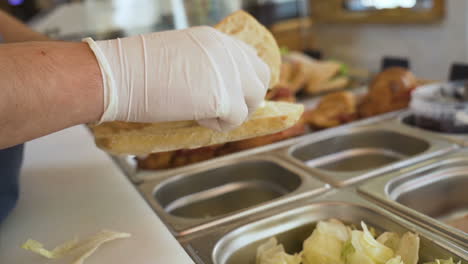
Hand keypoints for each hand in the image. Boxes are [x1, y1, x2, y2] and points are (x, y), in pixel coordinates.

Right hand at [84, 26, 269, 130]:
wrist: (119, 75)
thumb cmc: (135, 68)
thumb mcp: (179, 56)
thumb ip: (203, 65)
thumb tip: (212, 85)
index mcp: (215, 39)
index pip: (247, 57)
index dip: (243, 79)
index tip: (233, 92)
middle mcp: (228, 52)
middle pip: (259, 77)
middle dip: (247, 96)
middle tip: (224, 109)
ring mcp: (229, 74)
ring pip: (253, 100)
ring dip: (234, 112)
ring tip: (206, 114)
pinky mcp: (225, 98)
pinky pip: (237, 120)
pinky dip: (220, 125)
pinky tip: (198, 118)